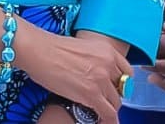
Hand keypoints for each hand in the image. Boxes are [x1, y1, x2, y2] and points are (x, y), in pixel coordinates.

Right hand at [16, 24, 131, 122]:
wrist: (38, 50)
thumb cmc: (52, 47)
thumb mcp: (83, 48)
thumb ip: (95, 60)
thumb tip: (94, 74)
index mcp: (107, 50)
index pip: (126, 71)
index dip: (121, 82)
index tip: (116, 88)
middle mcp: (108, 64)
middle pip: (121, 88)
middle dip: (113, 96)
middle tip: (103, 100)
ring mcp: (101, 80)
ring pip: (115, 103)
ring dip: (108, 109)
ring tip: (101, 113)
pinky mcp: (92, 94)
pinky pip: (108, 114)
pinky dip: (109, 121)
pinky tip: (104, 123)